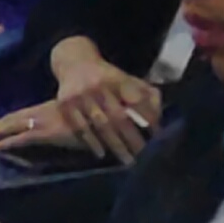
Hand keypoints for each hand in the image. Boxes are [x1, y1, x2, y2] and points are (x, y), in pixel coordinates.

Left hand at [0, 98, 93, 158]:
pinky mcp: (49, 132)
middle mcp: (40, 113)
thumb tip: (49, 130)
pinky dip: (9, 142)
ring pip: (11, 127)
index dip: (0, 123)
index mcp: (43, 110)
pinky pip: (24, 138)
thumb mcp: (71, 118)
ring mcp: (43, 122)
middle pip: (9, 120)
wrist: (107, 113)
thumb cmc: (92, 117)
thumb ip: (57, 123)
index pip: (16, 116)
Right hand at [28, 62, 161, 161]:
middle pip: (118, 116)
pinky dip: (91, 142)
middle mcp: (99, 86)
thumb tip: (159, 117)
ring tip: (127, 160)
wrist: (74, 62)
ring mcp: (80, 96)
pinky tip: (101, 154)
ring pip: (100, 124)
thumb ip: (148, 95)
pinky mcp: (65, 104)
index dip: (148, 118)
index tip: (158, 136)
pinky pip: (79, 127)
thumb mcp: (130, 79)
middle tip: (145, 156)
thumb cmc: (108, 77)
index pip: (136, 101)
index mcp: (118, 79)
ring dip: (115, 144)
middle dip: (133, 138)